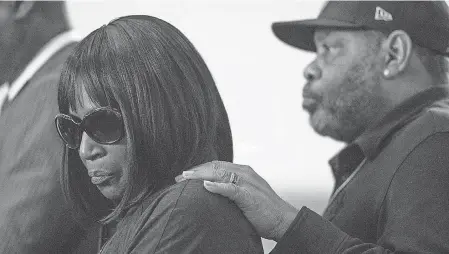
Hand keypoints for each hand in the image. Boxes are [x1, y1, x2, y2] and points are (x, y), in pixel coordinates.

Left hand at [175, 161, 299, 240]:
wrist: (284, 220)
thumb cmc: (265, 211)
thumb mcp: (245, 196)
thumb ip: (231, 190)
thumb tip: (212, 191)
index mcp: (243, 172)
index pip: (217, 165)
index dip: (200, 169)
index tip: (185, 176)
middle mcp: (245, 173)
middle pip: (215, 166)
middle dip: (196, 171)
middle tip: (179, 177)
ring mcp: (247, 182)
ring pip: (220, 173)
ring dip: (201, 174)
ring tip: (186, 178)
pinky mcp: (249, 194)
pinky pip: (230, 188)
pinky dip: (217, 186)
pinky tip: (206, 186)